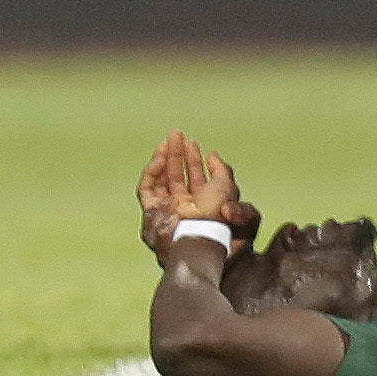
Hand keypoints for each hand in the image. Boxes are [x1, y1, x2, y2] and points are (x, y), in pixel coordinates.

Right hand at [138, 130, 254, 258]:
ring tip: (168, 140)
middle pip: (176, 176)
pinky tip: (161, 156)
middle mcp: (185, 208)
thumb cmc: (224, 221)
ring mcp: (168, 211)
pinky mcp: (153, 213)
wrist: (205, 241)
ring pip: (161, 180)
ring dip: (164, 158)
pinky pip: (147, 190)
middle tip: (176, 134)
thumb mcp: (229, 190)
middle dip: (177, 154)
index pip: (194, 178)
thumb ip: (222, 171)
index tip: (192, 142)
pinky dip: (152, 171)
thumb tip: (212, 154)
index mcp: (204, 205)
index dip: (193, 160)